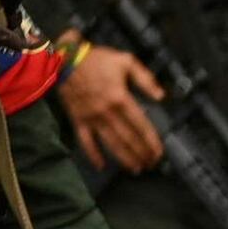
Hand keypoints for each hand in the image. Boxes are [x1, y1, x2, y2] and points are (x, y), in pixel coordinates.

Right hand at [60, 42, 165, 176]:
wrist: (66, 60)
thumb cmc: (97, 60)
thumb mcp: (126, 61)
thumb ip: (145, 78)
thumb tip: (161, 96)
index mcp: (121, 98)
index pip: (141, 125)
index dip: (151, 141)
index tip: (159, 152)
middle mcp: (107, 112)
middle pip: (128, 139)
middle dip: (142, 154)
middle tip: (151, 163)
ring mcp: (92, 119)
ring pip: (111, 144)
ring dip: (124, 158)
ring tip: (136, 168)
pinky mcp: (78, 121)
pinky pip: (86, 142)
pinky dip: (93, 155)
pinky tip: (102, 166)